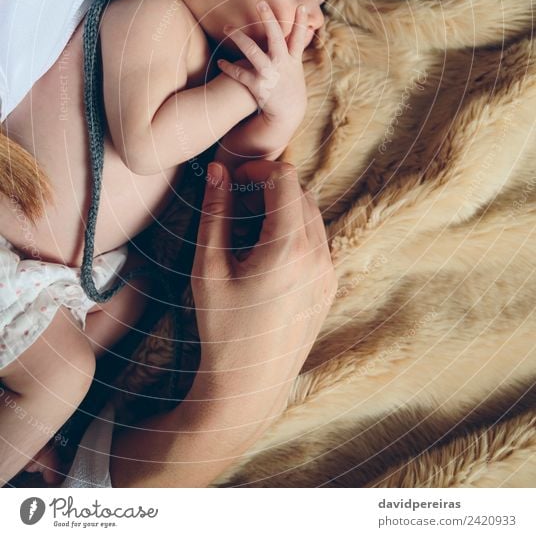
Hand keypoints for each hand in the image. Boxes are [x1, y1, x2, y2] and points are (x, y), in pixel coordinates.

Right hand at [189, 159, 337, 444]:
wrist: (250, 386)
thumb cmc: (223, 329)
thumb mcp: (209, 269)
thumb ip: (214, 214)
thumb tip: (218, 171)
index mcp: (289, 247)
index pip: (285, 177)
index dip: (258, 168)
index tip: (234, 178)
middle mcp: (318, 255)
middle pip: (300, 192)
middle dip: (268, 186)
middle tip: (236, 202)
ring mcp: (328, 272)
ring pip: (311, 215)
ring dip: (283, 207)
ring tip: (247, 227)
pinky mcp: (329, 286)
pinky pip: (317, 240)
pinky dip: (294, 231)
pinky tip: (265, 252)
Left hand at [217, 1, 308, 130]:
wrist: (288, 113)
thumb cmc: (290, 86)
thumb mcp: (296, 67)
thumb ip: (293, 50)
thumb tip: (298, 31)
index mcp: (293, 59)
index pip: (298, 37)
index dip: (301, 21)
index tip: (301, 5)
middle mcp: (282, 64)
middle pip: (275, 37)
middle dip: (268, 19)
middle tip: (260, 3)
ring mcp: (270, 74)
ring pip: (252, 51)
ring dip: (238, 38)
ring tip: (226, 27)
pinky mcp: (258, 86)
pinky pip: (239, 74)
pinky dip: (229, 67)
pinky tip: (220, 62)